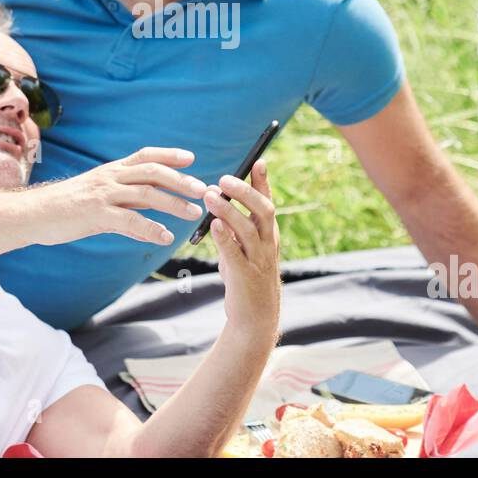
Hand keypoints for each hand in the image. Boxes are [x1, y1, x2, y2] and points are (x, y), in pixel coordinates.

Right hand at [27, 147, 206, 246]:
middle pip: (152, 172)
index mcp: (111, 171)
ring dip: (174, 203)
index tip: (191, 157)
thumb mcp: (99, 202)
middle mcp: (110, 177)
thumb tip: (152, 223)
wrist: (34, 214)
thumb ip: (127, 208)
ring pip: (146, 194)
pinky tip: (166, 237)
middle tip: (203, 189)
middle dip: (180, 179)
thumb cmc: (67, 209)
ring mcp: (103, 194)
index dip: (169, 154)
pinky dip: (150, 228)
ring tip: (194, 214)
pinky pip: (129, 220)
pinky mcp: (96, 214)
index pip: (145, 155)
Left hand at [203, 159, 280, 339]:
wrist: (255, 317)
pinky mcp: (244, 275)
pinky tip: (213, 224)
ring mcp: (258, 259)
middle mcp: (267, 243)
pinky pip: (234, 253)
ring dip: (229, 210)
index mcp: (268, 233)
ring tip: (210, 195)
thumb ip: (236, 225)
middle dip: (245, 192)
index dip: (263, 181)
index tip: (258, 160)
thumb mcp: (245, 247)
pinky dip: (224, 237)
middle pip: (262, 210)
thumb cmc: (247, 276)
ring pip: (248, 229)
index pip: (268, 202)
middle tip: (225, 178)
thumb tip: (219, 199)